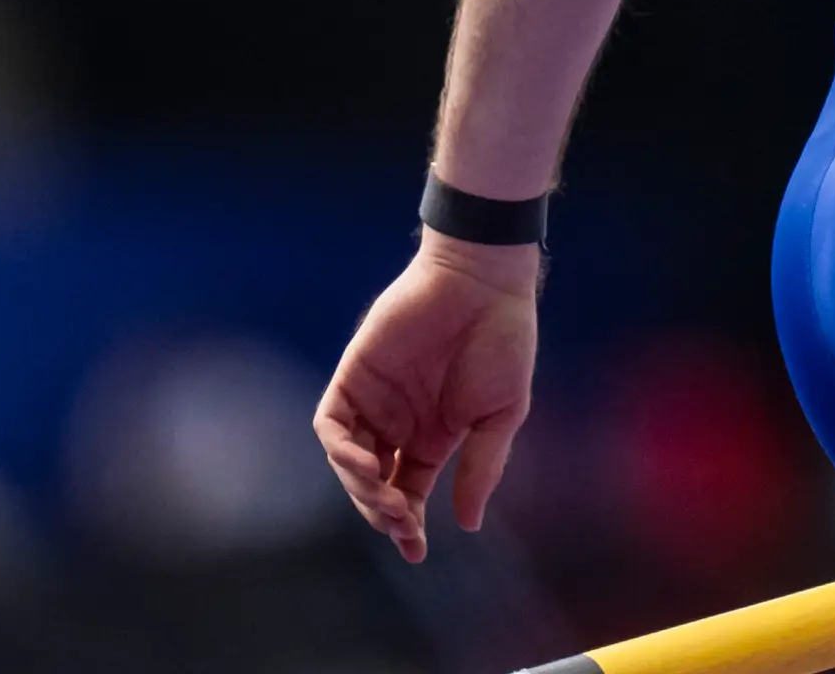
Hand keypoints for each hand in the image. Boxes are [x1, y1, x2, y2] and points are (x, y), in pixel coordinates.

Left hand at [312, 234, 541, 560]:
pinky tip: (365, 465)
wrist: (483, 283)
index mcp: (433, 436)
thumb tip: (468, 523)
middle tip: (403, 522)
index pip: (408, 492)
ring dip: (361, 488)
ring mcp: (373, 401)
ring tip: (386, 500)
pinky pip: (331, 425)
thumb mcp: (502, 414)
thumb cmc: (503, 342)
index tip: (416, 550)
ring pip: (348, 461)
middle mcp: (398, 424)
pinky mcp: (353, 377)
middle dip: (384, 512)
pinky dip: (340, 451)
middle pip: (374, 484)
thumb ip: (482, 466)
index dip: (407, 525)